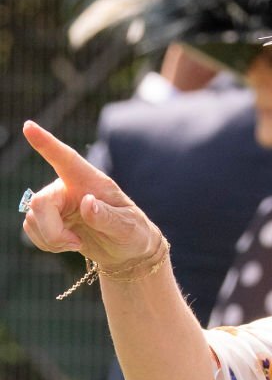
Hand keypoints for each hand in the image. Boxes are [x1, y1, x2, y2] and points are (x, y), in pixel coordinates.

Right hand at [21, 120, 159, 268]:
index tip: (29, 127)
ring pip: (32, 218)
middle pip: (41, 202)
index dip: (47, 143)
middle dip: (52, 230)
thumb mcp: (128, 228)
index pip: (67, 159)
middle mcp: (70, 187)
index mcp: (93, 182)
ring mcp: (58, 202)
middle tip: (74, 244)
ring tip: (76, 243)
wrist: (127, 252)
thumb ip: (108, 217)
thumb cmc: (134, 234)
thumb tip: (86, 203)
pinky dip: (46, 243)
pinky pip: (30, 228)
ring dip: (51, 239)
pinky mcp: (49, 218)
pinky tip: (67, 244)